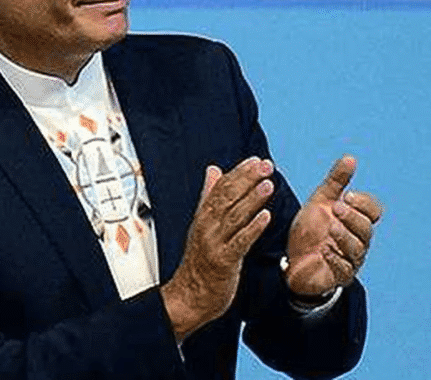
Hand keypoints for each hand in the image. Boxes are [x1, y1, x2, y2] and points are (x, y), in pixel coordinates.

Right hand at [161, 157, 273, 341]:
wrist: (189, 295)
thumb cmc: (199, 261)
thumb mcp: (202, 224)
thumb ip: (209, 196)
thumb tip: (213, 170)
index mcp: (203, 216)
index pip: (220, 187)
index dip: (238, 173)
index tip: (255, 160)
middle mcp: (206, 226)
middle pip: (226, 198)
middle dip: (247, 180)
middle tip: (265, 166)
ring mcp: (213, 243)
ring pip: (233, 217)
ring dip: (251, 199)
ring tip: (267, 185)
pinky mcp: (222, 261)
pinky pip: (239, 243)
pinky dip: (252, 229)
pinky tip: (265, 217)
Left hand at [285, 156, 382, 297]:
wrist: (292, 260)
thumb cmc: (310, 230)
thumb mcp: (319, 202)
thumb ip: (335, 182)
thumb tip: (350, 158)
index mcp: (355, 220)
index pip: (373, 210)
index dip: (364, 203)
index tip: (348, 195)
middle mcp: (357, 240)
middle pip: (366, 228)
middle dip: (353, 217)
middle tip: (337, 208)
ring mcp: (350, 259)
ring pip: (357, 248)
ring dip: (344, 236)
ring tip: (331, 227)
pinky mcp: (338, 275)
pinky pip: (344, 268)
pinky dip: (335, 258)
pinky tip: (324, 250)